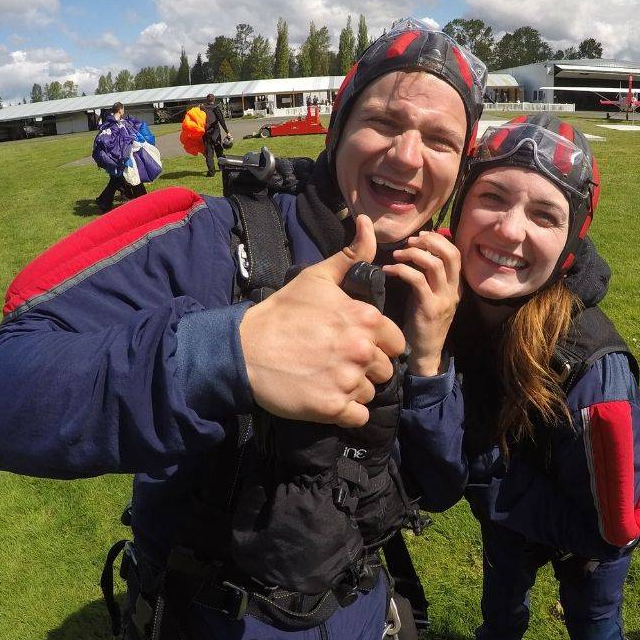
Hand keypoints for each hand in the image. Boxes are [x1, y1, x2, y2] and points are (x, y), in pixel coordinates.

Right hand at [238, 214, 405, 426]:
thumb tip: (368, 223)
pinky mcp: (333, 408)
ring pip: (370, 393)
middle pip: (384, 369)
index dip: (377, 344)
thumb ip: (352, 255)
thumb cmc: (283, 312)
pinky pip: (358, 417)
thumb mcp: (318, 277)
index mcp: (365, 319)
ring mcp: (348, 380)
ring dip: (355, 390)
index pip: (394, 341)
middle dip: (365, 368)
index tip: (352, 343)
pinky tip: (327, 398)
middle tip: (335, 362)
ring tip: (327, 378)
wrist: (245, 350)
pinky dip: (346, 412)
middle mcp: (362, 350)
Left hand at [383, 230, 461, 376]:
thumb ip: (428, 277)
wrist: (425, 354)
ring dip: (413, 254)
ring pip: (434, 265)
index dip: (439, 240)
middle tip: (410, 242)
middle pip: (450, 254)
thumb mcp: (429, 296)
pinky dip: (401, 270)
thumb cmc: (422, 324)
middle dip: (429, 242)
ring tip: (396, 255)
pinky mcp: (429, 309)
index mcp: (455, 286)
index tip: (420, 237)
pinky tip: (388, 270)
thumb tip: (414, 254)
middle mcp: (453, 291)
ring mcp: (443, 300)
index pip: (455, 253)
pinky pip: (417, 281)